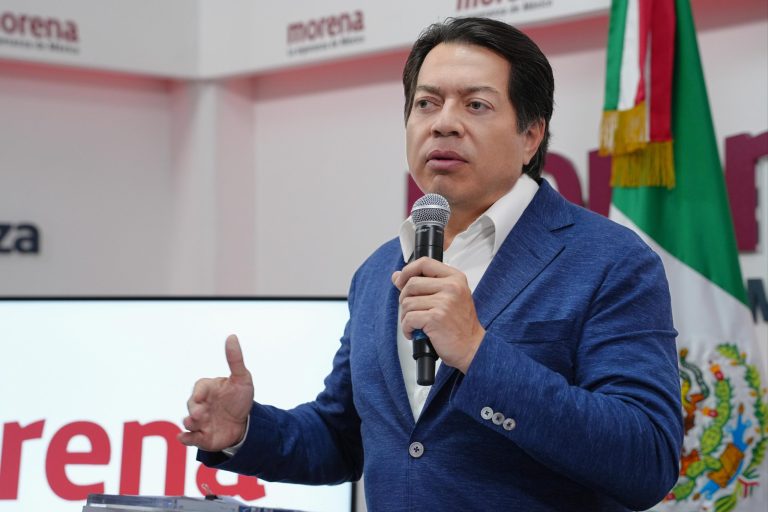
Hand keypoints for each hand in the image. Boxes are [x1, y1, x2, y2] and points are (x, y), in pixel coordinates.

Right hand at [178, 335, 253, 450]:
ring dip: (190, 423)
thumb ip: (235, 359)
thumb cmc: (240, 397)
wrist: (246, 423)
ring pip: (189, 421)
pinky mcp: (202, 436)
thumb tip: (232, 336)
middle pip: (191, 405)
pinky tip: (184, 438)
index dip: (199, 392)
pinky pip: (189, 438)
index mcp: (208, 389)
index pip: (199, 387)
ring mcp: (200, 421)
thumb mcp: (242, 378)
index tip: (202, 397)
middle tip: (201, 413)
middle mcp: (201, 404)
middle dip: (194, 409)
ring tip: (194, 423)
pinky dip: (185, 438)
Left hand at [392, 257, 484, 373]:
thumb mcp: (447, 298)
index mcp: (455, 278)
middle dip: (405, 299)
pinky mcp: (435, 318)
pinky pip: (408, 318)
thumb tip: (397, 276)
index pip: (425, 262)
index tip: (401, 280)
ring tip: (417, 325)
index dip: (408, 270)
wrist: (472, 348)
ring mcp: (444, 302)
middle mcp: (451, 287)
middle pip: (411, 283)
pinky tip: (416, 333)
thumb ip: (423, 284)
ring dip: (406, 317)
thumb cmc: (460, 325)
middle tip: (413, 311)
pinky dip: (407, 328)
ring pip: (407, 303)